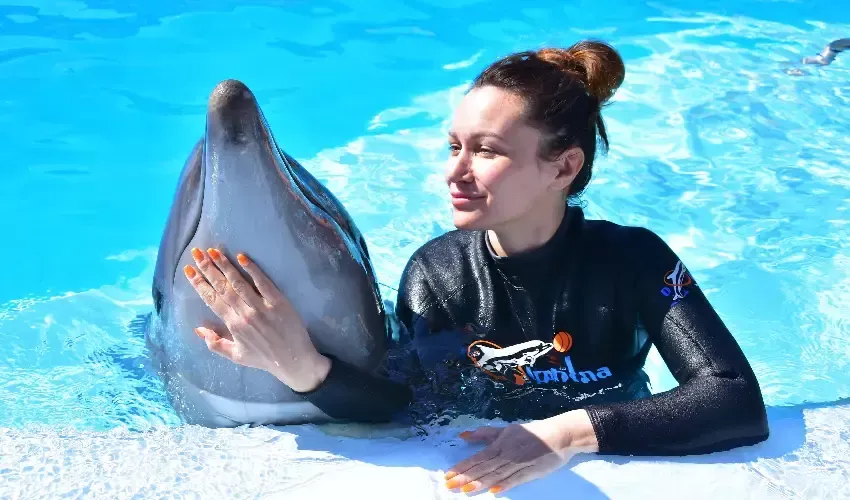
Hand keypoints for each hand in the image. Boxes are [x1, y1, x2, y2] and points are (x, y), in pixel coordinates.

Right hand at [183, 247, 330, 391]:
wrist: (293, 361)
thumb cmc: (264, 358)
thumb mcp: (236, 356)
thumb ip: (215, 343)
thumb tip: (198, 329)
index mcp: (233, 326)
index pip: (212, 300)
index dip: (199, 284)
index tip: (188, 270)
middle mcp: (245, 314)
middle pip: (222, 287)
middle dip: (207, 269)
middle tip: (196, 252)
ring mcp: (262, 307)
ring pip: (239, 283)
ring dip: (225, 265)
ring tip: (213, 251)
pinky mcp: (279, 302)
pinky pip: (263, 283)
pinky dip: (252, 270)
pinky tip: (242, 257)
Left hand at [444, 410, 598, 493]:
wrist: (560, 434)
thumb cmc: (531, 432)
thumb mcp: (506, 430)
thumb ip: (485, 434)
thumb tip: (463, 435)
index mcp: (500, 443)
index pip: (478, 457)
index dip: (463, 466)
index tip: (448, 474)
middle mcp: (508, 453)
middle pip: (483, 467)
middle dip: (465, 476)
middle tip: (449, 484)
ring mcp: (520, 463)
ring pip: (497, 474)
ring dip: (481, 483)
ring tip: (466, 490)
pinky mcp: (532, 472)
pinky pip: (517, 480)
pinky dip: (506, 484)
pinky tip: (495, 491)